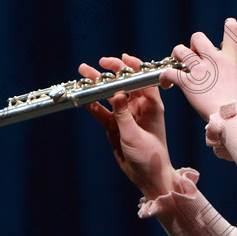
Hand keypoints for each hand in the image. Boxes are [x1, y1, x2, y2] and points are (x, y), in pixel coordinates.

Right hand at [80, 53, 178, 198]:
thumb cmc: (150, 156)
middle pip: (124, 86)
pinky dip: (94, 107)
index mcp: (152, 106)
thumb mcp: (135, 134)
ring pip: (111, 98)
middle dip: (111, 74)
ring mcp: (127, 117)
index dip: (134, 68)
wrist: (147, 177)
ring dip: (98, 88)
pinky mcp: (116, 127)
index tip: (122, 58)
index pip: (143, 81)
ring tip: (84, 77)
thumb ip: (124, 114)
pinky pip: (104, 113)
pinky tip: (84, 99)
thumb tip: (117, 92)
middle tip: (95, 65)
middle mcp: (140, 108)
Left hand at [160, 18, 236, 121]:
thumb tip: (225, 77)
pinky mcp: (187, 83)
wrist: (233, 117)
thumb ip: (230, 75)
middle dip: (192, 45)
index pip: (231, 35)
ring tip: (176, 66)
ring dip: (176, 57)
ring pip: (180, 51)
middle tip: (191, 56)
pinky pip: (170, 73)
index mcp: (230, 60)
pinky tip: (167, 83)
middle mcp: (214, 61)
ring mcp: (200, 70)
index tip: (229, 22)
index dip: (230, 27)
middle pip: (198, 38)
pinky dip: (165, 77)